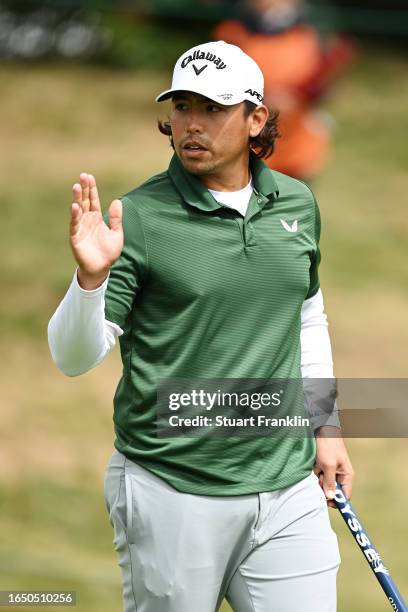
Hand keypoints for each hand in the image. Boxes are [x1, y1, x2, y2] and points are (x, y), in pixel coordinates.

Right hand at [70, 173, 123, 287]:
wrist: (102, 268)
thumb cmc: (109, 252)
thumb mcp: (117, 233)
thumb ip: (117, 219)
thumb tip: (117, 201)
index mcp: (96, 218)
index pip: (93, 200)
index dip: (91, 189)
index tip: (89, 177)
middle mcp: (87, 220)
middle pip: (84, 201)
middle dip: (83, 189)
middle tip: (83, 176)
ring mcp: (80, 228)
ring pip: (78, 210)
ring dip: (77, 198)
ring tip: (76, 186)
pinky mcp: (76, 237)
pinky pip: (75, 224)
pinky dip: (75, 215)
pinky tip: (75, 206)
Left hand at [314, 425, 353, 507]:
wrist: (320, 429)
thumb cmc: (328, 445)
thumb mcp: (328, 465)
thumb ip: (329, 482)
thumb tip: (331, 497)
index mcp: (346, 475)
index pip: (345, 496)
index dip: (337, 501)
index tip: (326, 502)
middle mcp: (340, 475)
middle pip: (332, 490)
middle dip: (323, 486)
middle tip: (320, 477)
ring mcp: (331, 470)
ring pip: (323, 483)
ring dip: (317, 477)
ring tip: (317, 466)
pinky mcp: (323, 466)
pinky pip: (317, 475)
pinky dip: (314, 471)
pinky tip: (314, 463)